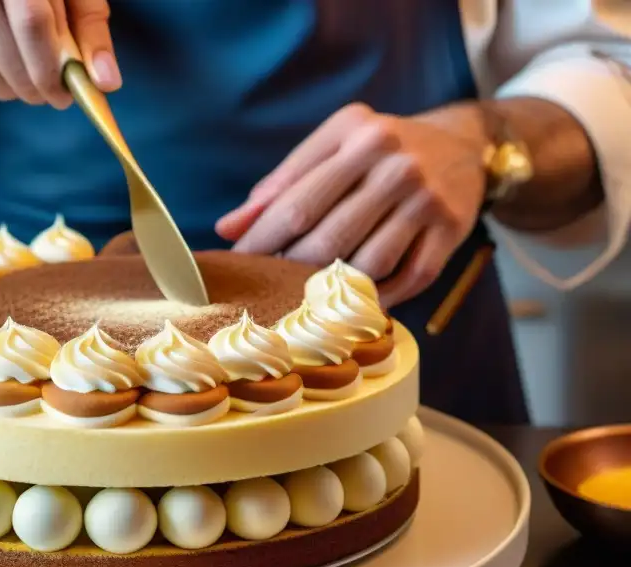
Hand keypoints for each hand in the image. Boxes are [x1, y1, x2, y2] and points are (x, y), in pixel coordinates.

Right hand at [0, 0, 119, 108]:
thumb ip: (89, 26)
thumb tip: (108, 82)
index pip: (34, 25)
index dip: (56, 66)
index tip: (70, 92)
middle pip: (19, 67)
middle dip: (44, 89)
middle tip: (55, 88)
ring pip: (2, 86)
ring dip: (23, 88)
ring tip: (23, 60)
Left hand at [216, 103, 488, 305]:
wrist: (464, 144)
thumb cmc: (379, 149)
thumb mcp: (332, 145)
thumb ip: (281, 183)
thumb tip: (228, 228)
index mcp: (357, 136)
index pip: (296, 203)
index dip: (260, 242)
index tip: (236, 265)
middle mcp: (395, 165)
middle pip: (328, 239)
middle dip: (290, 271)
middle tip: (266, 291)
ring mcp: (427, 199)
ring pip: (369, 264)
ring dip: (334, 290)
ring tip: (305, 302)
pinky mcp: (452, 229)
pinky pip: (410, 278)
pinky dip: (380, 297)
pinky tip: (354, 305)